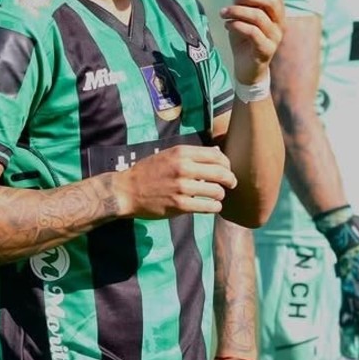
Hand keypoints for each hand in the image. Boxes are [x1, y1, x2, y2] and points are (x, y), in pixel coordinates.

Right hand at [113, 145, 236, 218]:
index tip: (226, 170)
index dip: (227, 163)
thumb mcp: (168, 155)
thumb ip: (191, 155)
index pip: (217, 155)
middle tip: (231, 184)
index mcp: (181, 152)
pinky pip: (208, 206)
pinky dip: (214, 207)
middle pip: (222, 172)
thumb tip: (217, 152)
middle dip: (230, 180)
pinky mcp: (180, 205)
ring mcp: (182, 187)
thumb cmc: (148, 172)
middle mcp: (183, 167)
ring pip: (218, 191)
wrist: (127, 191)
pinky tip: (210, 206)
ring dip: (221, 195)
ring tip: (217, 197)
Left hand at [221, 0, 284, 84]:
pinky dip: (236, 25)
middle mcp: (280, 23)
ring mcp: (275, 37)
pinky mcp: (266, 50)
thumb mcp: (247, 15)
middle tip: (232, 1)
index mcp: (278, 13)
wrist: (246, 69)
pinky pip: (252, 32)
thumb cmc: (246, 40)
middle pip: (271, 0)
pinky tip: (227, 25)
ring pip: (258, 16)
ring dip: (237, 11)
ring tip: (224, 13)